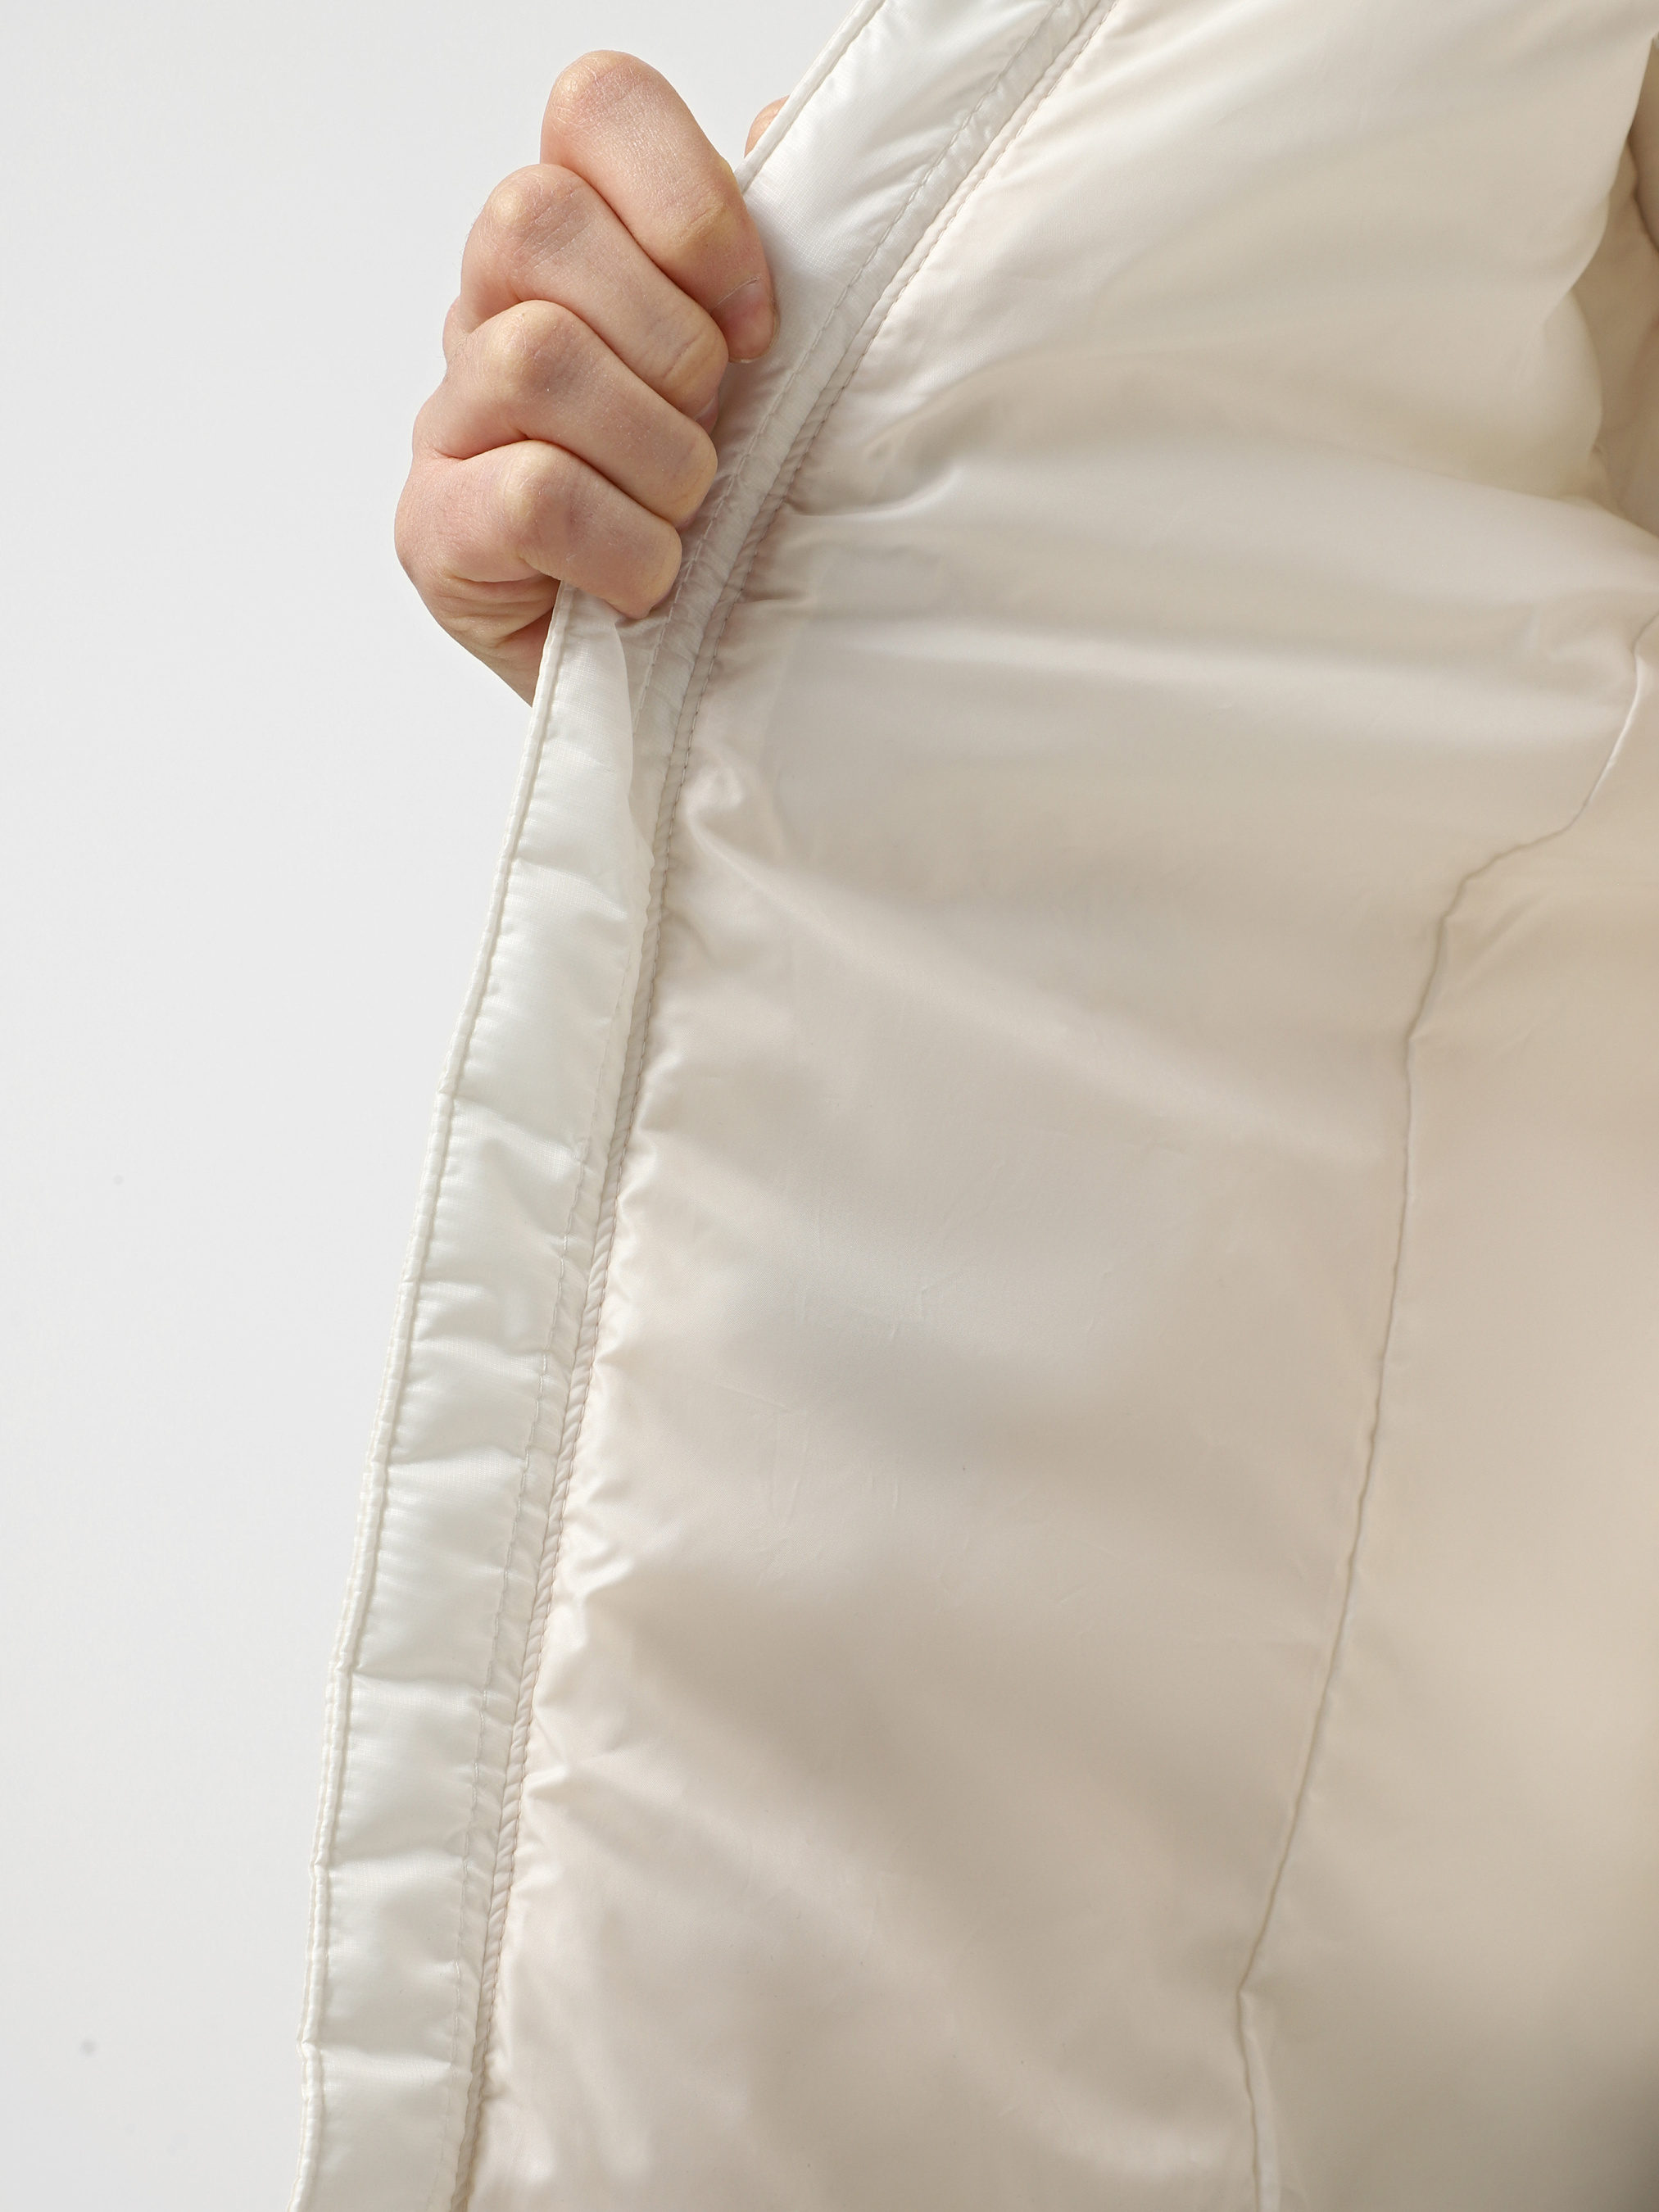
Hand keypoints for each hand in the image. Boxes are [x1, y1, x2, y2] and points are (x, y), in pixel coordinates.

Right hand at [396, 56, 784, 699]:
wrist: (683, 678)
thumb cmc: (726, 515)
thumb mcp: (775, 372)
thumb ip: (770, 244)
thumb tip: (773, 130)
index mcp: (579, 239)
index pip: (593, 105)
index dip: (688, 199)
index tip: (757, 320)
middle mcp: (491, 306)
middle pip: (532, 217)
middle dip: (667, 338)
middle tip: (714, 428)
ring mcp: (449, 418)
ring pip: (532, 355)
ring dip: (653, 452)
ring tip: (686, 515)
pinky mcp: (432, 529)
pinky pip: (529, 493)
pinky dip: (621, 544)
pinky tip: (645, 579)